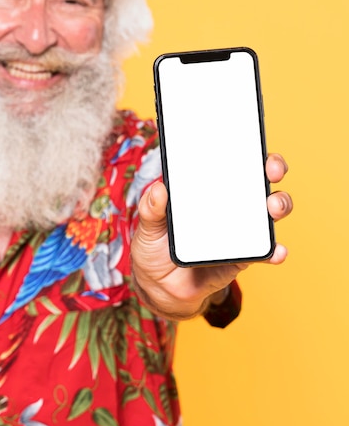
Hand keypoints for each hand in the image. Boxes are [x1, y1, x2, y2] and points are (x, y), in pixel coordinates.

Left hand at [130, 153, 292, 320]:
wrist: (159, 286)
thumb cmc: (154, 246)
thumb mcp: (147, 224)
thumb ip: (150, 208)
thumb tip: (159, 189)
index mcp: (204, 189)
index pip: (228, 162)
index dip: (243, 147)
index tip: (250, 139)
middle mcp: (227, 204)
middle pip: (257, 180)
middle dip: (271, 169)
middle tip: (270, 170)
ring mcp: (238, 229)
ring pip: (267, 212)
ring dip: (278, 204)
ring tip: (272, 207)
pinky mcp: (243, 256)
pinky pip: (264, 251)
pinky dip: (275, 250)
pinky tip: (276, 249)